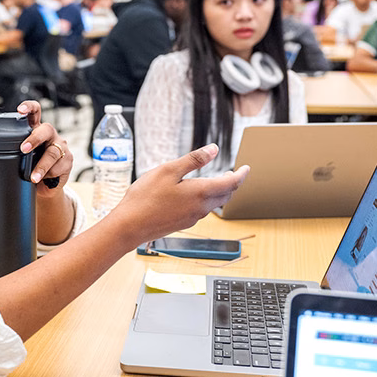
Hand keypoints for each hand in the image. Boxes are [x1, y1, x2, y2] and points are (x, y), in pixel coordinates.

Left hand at [16, 101, 72, 196]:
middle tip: (23, 149)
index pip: (35, 112)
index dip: (29, 107)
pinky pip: (59, 166)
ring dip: (41, 166)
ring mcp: (60, 146)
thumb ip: (9, 149)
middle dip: (34, 139)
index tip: (20, 110)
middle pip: (45, 130)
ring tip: (33, 177)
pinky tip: (44, 179)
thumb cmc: (29, 165)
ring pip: (52, 153)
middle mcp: (49, 135)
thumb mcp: (20, 156)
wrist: (44, 185)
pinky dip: (49, 175)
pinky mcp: (68, 160)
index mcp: (36, 129)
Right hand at [106, 144, 249, 246]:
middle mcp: (200, 208)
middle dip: (232, 183)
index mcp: (200, 192)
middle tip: (233, 173)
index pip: (231, 184)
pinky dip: (206, 200)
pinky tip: (195, 195)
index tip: (246, 168)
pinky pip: (202, 210)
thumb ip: (193, 160)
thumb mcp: (168, 170)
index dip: (241, 175)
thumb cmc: (145, 197)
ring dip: (219, 192)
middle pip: (225, 195)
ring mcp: (192, 218)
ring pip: (214, 204)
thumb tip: (214, 149)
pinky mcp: (183, 223)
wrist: (130, 226)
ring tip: (215, 181)